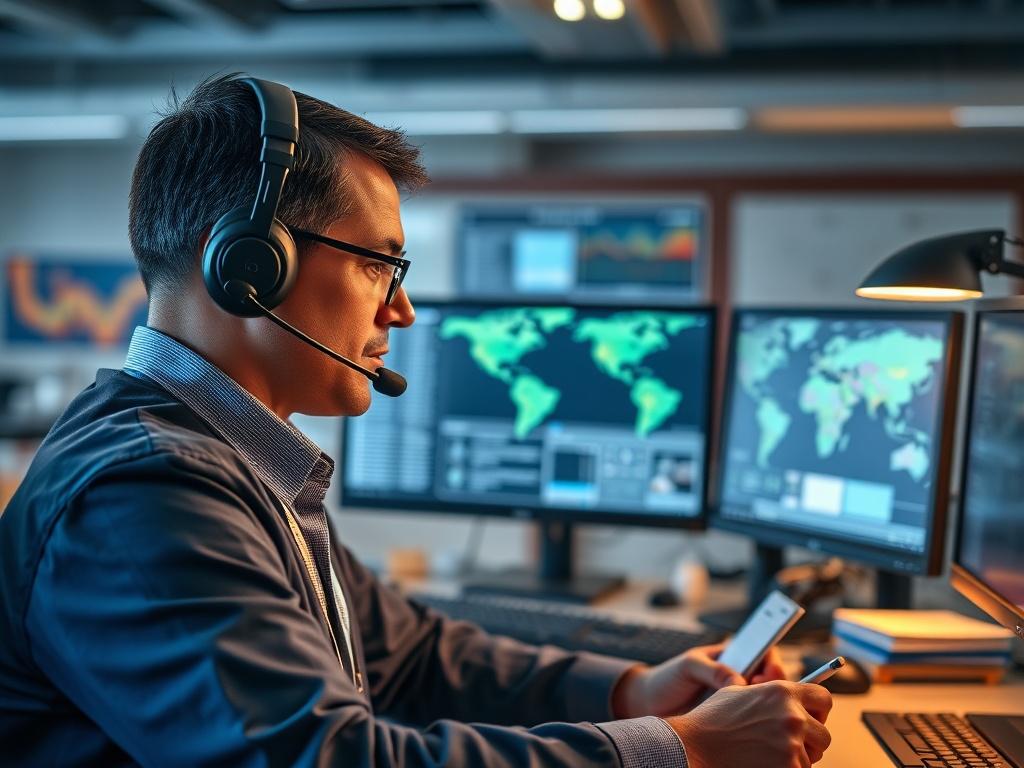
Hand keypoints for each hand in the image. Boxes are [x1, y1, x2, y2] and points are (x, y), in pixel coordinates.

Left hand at [612, 642, 785, 718]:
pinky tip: (749, 723)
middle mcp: (738, 675)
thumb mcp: (688, 665)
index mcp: (731, 655)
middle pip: (771, 678)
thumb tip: (739, 681)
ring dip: (768, 704)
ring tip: (755, 707)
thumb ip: (713, 669)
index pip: (764, 652)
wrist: (649, 704)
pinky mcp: (732, 719)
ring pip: (766, 700)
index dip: (773, 661)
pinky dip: (757, 720)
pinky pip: (752, 719)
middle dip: (775, 685)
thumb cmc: (668, 678)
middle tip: (762, 690)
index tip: (771, 671)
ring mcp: (737, 698)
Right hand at [666, 681, 832, 767]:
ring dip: (798, 758)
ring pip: (813, 757)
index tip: (811, 717)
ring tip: (770, 754)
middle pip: (823, 734)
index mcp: (782, 692)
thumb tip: (787, 697)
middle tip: (789, 744)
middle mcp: (792, 716)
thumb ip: (768, 692)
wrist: (695, 747)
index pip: (824, 698)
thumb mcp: (739, 692)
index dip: (818, 710)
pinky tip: (765, 763)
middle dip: (810, 740)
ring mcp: (791, 744)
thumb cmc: (712, 721)